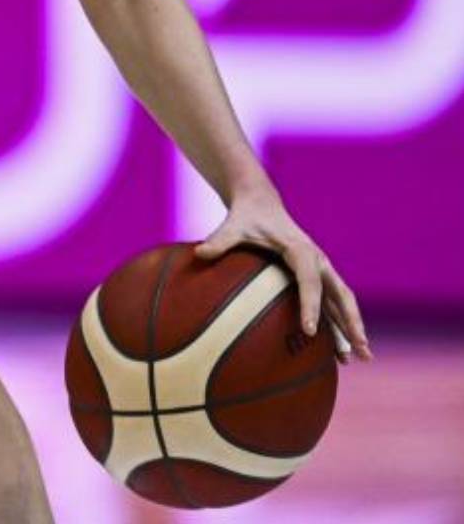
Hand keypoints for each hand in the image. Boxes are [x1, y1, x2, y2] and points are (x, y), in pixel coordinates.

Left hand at [197, 179, 371, 362]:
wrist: (261, 203)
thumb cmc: (245, 217)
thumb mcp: (232, 226)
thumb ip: (219, 241)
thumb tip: (198, 253)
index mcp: (300, 250)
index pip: (308, 282)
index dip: (310, 306)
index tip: (308, 331)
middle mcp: (317, 261)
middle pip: (341, 295)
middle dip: (352, 322)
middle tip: (361, 350)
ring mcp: (321, 269)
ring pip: (343, 302)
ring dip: (353, 328)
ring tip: (362, 358)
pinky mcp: (317, 276)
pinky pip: (332, 303)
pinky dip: (339, 323)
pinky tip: (340, 349)